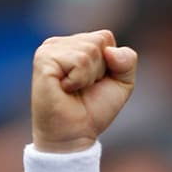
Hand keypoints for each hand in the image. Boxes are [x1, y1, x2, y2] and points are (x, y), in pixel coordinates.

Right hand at [31, 30, 136, 152]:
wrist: (75, 133)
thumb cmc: (94, 109)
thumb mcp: (122, 83)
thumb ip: (127, 61)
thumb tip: (111, 51)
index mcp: (76, 44)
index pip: (106, 37)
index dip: (111, 63)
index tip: (97, 82)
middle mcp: (60, 43)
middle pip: (99, 42)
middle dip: (101, 70)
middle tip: (85, 87)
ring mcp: (49, 49)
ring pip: (90, 50)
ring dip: (90, 76)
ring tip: (75, 89)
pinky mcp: (43, 58)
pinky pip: (79, 60)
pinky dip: (80, 79)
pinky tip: (66, 88)